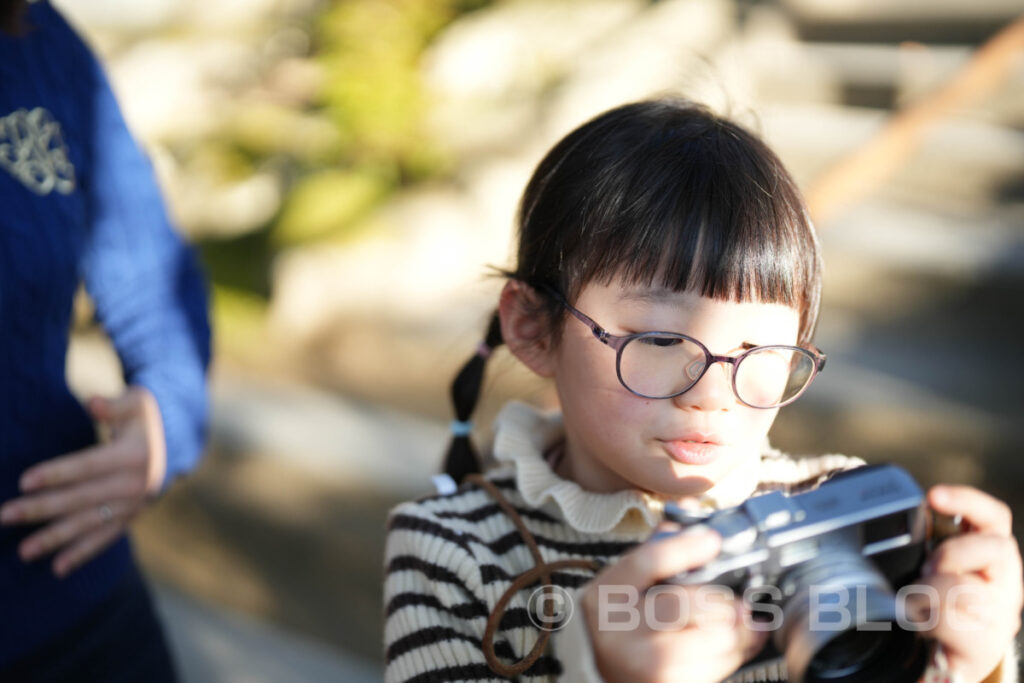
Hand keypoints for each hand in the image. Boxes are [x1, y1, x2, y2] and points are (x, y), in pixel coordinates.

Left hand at [0, 386, 166, 577]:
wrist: (175, 445)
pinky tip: (57, 569)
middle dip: (41, 509)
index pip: (88, 466)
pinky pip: (105, 539)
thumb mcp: (136, 403)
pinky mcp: (131, 518)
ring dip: (55, 538)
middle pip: (81, 499)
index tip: (24, 482)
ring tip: (24, 551)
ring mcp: (134, 506)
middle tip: (5, 516)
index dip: (57, 474)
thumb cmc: (144, 419)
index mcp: (134, 455)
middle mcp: (135, 484)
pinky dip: (82, 554)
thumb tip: (93, 403)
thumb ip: (113, 404)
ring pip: (89, 524)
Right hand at [580, 525, 767, 682]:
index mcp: (607, 594)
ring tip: (735, 621)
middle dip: (720, 600)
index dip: (683, 548)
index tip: (712, 540)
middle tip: (734, 599)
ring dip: (735, 628)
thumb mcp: (627, 581)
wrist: (603, 666)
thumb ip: (660, 550)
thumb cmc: (622, 618)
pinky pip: (719, 666)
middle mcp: (621, 631)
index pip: (646, 563)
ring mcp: (644, 663)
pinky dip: (736, 652)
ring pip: (711, 638)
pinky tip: (732, 643)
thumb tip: (701, 528)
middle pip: (684, 604)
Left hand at [906, 486, 1022, 682]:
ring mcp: (1000, 616)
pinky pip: (957, 625)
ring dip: (934, 590)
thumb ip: (922, 544)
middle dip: (953, 552)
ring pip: (972, 587)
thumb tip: (894, 520)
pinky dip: (930, 620)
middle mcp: (1004, 583)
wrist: (940, 659)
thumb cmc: (933, 605)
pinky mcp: (985, 646)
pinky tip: (921, 622)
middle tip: (926, 567)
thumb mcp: (928, 567)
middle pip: (997, 548)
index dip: (967, 501)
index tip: (933, 495)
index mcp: (989, 556)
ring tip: (917, 600)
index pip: (993, 518)